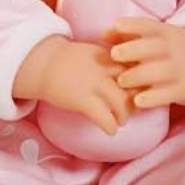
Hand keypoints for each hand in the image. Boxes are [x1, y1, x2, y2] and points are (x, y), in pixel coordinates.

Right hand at [13, 36, 133, 135]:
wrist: (42, 63)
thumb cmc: (69, 61)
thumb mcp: (95, 53)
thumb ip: (113, 62)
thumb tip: (131, 77)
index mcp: (111, 56)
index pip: (138, 71)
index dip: (142, 84)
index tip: (140, 93)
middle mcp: (106, 68)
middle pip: (134, 87)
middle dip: (137, 101)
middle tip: (134, 109)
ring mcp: (94, 83)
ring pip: (123, 103)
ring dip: (125, 116)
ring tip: (121, 121)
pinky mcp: (82, 99)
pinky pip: (105, 117)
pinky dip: (111, 126)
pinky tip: (110, 131)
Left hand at [102, 18, 184, 108]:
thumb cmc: (165, 48)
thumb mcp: (153, 37)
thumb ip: (127, 35)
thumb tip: (103, 34)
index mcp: (164, 33)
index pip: (149, 26)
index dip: (133, 25)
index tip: (117, 25)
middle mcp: (173, 49)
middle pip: (154, 48)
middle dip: (134, 49)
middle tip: (114, 54)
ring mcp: (179, 69)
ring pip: (160, 71)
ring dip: (139, 75)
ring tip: (121, 81)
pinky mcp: (183, 90)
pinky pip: (168, 94)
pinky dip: (153, 98)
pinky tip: (137, 102)